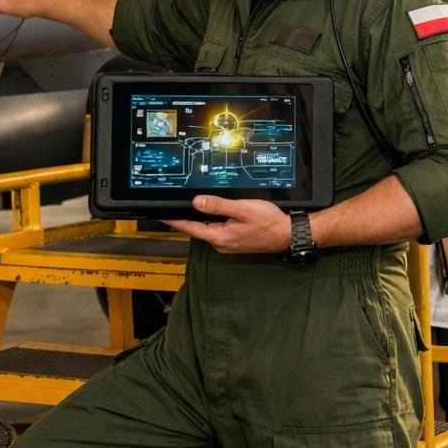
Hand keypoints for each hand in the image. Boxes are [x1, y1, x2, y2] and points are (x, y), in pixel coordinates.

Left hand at [163, 196, 292, 253]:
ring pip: (209, 229)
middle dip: (188, 217)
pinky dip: (214, 221)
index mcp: (220, 237)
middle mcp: (221, 244)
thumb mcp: (243, 209)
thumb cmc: (269, 222)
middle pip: (198, 228)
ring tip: (195, 205)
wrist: (287, 234)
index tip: (161, 215)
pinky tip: (217, 213)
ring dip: (203, 218)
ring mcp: (228, 244)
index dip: (174, 220)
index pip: (189, 227)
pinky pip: (219, 230)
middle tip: (176, 204)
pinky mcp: (235, 242)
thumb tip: (197, 203)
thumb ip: (219, 206)